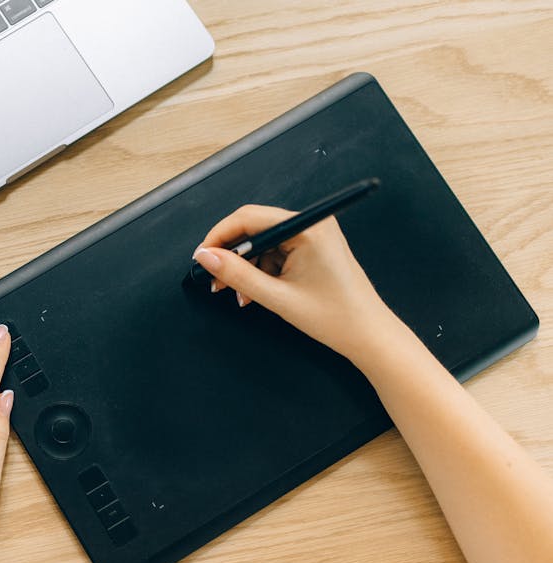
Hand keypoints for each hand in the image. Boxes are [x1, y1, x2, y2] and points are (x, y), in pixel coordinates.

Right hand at [193, 204, 396, 361]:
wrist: (368, 335)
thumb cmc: (336, 317)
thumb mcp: (277, 297)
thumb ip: (237, 275)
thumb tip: (207, 257)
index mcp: (307, 228)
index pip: (249, 218)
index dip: (220, 236)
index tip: (203, 256)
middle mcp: (312, 224)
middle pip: (254, 228)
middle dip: (232, 255)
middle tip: (215, 279)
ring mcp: (313, 236)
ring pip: (262, 243)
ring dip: (246, 268)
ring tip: (239, 294)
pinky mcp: (312, 249)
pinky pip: (275, 253)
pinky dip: (261, 272)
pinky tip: (255, 293)